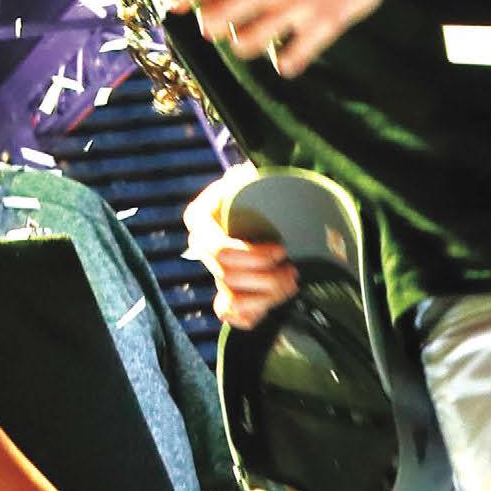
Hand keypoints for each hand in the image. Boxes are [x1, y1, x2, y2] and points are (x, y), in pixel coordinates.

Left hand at [163, 0, 399, 76]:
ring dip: (238, 42)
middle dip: (208, 22)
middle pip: (217, 16)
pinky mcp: (324, 24)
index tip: (171, 0)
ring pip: (246, 42)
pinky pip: (292, 57)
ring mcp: (297, 6)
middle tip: (211, 21)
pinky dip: (282, 61)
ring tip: (241, 37)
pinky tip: (281, 55)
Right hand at [182, 173, 296, 329]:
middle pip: (228, 276)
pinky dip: (256, 312)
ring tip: (291, 282)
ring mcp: (212, 274)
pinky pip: (233, 315)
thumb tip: (241, 174)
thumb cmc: (256, 195)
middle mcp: (200, 248)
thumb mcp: (249, 182)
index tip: (281, 249)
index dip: (254, 256)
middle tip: (292, 270)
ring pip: (234, 299)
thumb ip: (243, 180)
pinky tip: (274, 299)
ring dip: (268, 295)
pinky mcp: (224, 297)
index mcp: (199, 220)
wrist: (264, 217)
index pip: (220, 250)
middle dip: (266, 277)